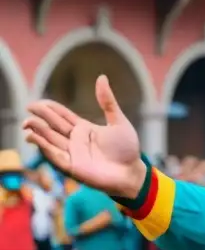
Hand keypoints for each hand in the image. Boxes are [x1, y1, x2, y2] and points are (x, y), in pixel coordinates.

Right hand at [23, 75, 147, 199]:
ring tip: (28, 122)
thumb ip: (108, 102)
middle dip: (40, 118)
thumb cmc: (127, 149)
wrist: (132, 172)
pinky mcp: (72, 167)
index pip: (62, 116)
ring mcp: (72, 154)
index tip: (38, 102)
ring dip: (38, 132)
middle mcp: (75, 141)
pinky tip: (35, 138)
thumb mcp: (118, 121)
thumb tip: (102, 77)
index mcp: (84, 129)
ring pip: (50, 140)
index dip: (49, 109)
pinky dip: (44, 148)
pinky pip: (55, 156)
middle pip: (52, 126)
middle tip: (29, 108)